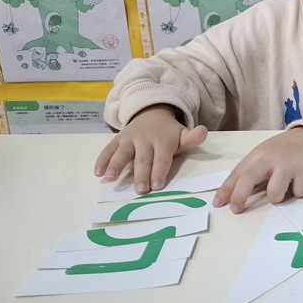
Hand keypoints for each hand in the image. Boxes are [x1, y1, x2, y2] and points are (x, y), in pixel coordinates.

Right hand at [93, 105, 207, 194]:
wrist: (151, 112)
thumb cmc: (168, 132)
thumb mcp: (182, 134)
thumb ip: (191, 138)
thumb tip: (203, 132)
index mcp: (163, 141)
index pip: (162, 158)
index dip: (160, 171)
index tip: (157, 186)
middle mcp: (145, 140)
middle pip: (143, 159)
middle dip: (141, 174)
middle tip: (139, 190)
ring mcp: (130, 138)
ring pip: (123, 152)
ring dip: (116, 164)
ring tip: (111, 177)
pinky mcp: (118, 139)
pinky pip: (109, 149)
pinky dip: (102, 159)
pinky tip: (98, 172)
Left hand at [213, 127, 302, 213]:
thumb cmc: (284, 151)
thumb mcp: (264, 156)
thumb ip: (250, 173)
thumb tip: (232, 196)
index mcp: (258, 155)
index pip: (238, 172)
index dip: (226, 189)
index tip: (218, 204)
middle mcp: (271, 159)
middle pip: (249, 178)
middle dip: (239, 196)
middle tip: (236, 209)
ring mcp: (288, 165)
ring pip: (275, 192)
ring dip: (276, 198)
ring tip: (283, 190)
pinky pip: (298, 193)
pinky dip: (298, 192)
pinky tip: (300, 182)